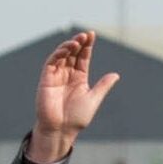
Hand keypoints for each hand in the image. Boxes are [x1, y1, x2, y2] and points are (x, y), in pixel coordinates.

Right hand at [29, 31, 120, 163]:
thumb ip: (103, 86)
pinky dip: (59, 53)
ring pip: (62, 55)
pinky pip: (51, 62)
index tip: (92, 34)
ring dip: (69, 46)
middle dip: (79, 43)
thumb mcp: (93, 99)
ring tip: (79, 40)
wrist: (61, 129)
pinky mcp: (46, 79)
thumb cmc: (77, 117)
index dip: (87, 47)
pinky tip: (68, 48)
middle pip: (73, 54)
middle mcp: (67, 75)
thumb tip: (116, 75)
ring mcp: (56, 76)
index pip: (83, 58)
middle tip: (87, 35)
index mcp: (79, 79)